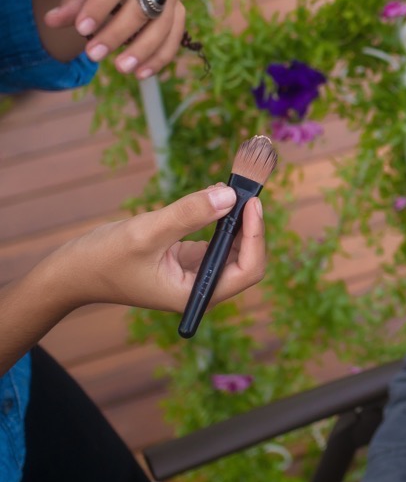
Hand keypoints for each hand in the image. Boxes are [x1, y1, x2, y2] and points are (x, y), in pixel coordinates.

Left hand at [40, 0, 185, 78]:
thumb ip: (71, 2)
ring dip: (143, 50)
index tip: (80, 29)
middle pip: (142, 7)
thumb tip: (52, 21)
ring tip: (121, 69)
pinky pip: (173, 38)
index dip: (99, 6)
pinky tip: (141, 74)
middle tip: (92, 55)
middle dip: (117, 33)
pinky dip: (159, 58)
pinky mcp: (178, 13)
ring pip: (163, 25)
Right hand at [42, 184, 265, 313]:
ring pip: (233, 245)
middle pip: (246, 257)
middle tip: (247, 189)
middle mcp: (201, 287)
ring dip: (237, 217)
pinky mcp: (188, 258)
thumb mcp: (146, 233)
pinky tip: (216, 194)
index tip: (251, 203)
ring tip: (237, 186)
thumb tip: (229, 195)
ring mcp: (196, 273)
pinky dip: (220, 216)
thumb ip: (188, 215)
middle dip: (250, 224)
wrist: (73, 271)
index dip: (256, 237)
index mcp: (196, 294)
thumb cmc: (103, 260)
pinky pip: (215, 237)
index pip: (247, 270)